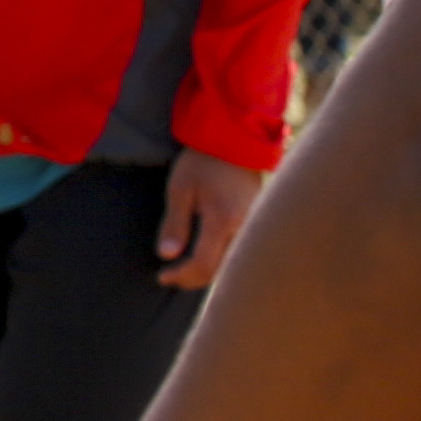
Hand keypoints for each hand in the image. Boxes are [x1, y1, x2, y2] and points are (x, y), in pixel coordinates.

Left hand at [152, 146, 262, 291]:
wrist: (234, 141)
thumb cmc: (202, 161)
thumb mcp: (180, 189)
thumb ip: (174, 224)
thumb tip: (167, 256)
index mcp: (223, 220)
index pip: (203, 265)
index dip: (182, 276)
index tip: (163, 276)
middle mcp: (244, 228)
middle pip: (220, 271)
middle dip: (193, 279)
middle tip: (171, 276)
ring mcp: (254, 227)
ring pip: (232, 265)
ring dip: (208, 272)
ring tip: (185, 270)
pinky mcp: (257, 223)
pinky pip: (240, 252)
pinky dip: (221, 261)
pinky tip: (204, 256)